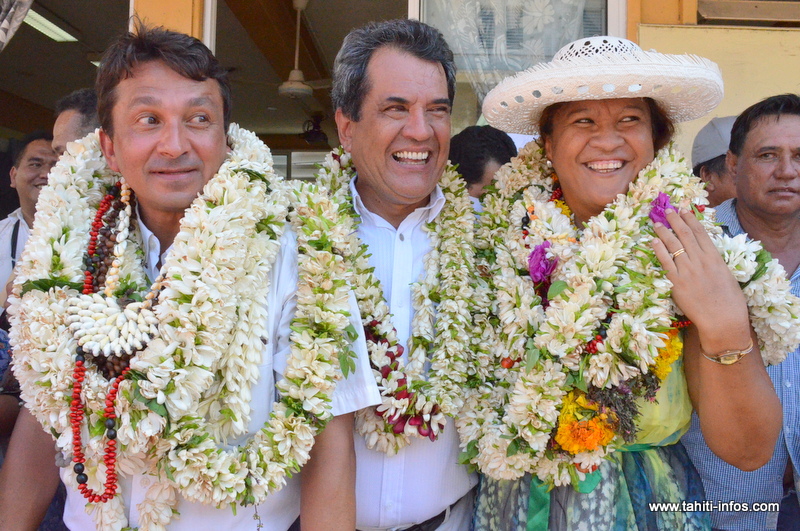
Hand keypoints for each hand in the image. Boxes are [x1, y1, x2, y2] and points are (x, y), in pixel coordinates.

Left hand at [651, 209, 749, 348]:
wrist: (723, 319)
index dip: (690, 218)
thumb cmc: (729, 301)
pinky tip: (653, 241)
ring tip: (657, 222)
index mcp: (714, 257)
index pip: (700, 232)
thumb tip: (705, 253)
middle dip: (675, 219)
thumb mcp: (725, 275)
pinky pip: (665, 262)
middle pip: (684, 234)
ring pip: (673, 245)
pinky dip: (658, 250)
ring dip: (664, 231)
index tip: (684, 209)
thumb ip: (713, 262)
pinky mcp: (676, 282)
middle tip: (667, 209)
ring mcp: (687, 270)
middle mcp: (700, 260)